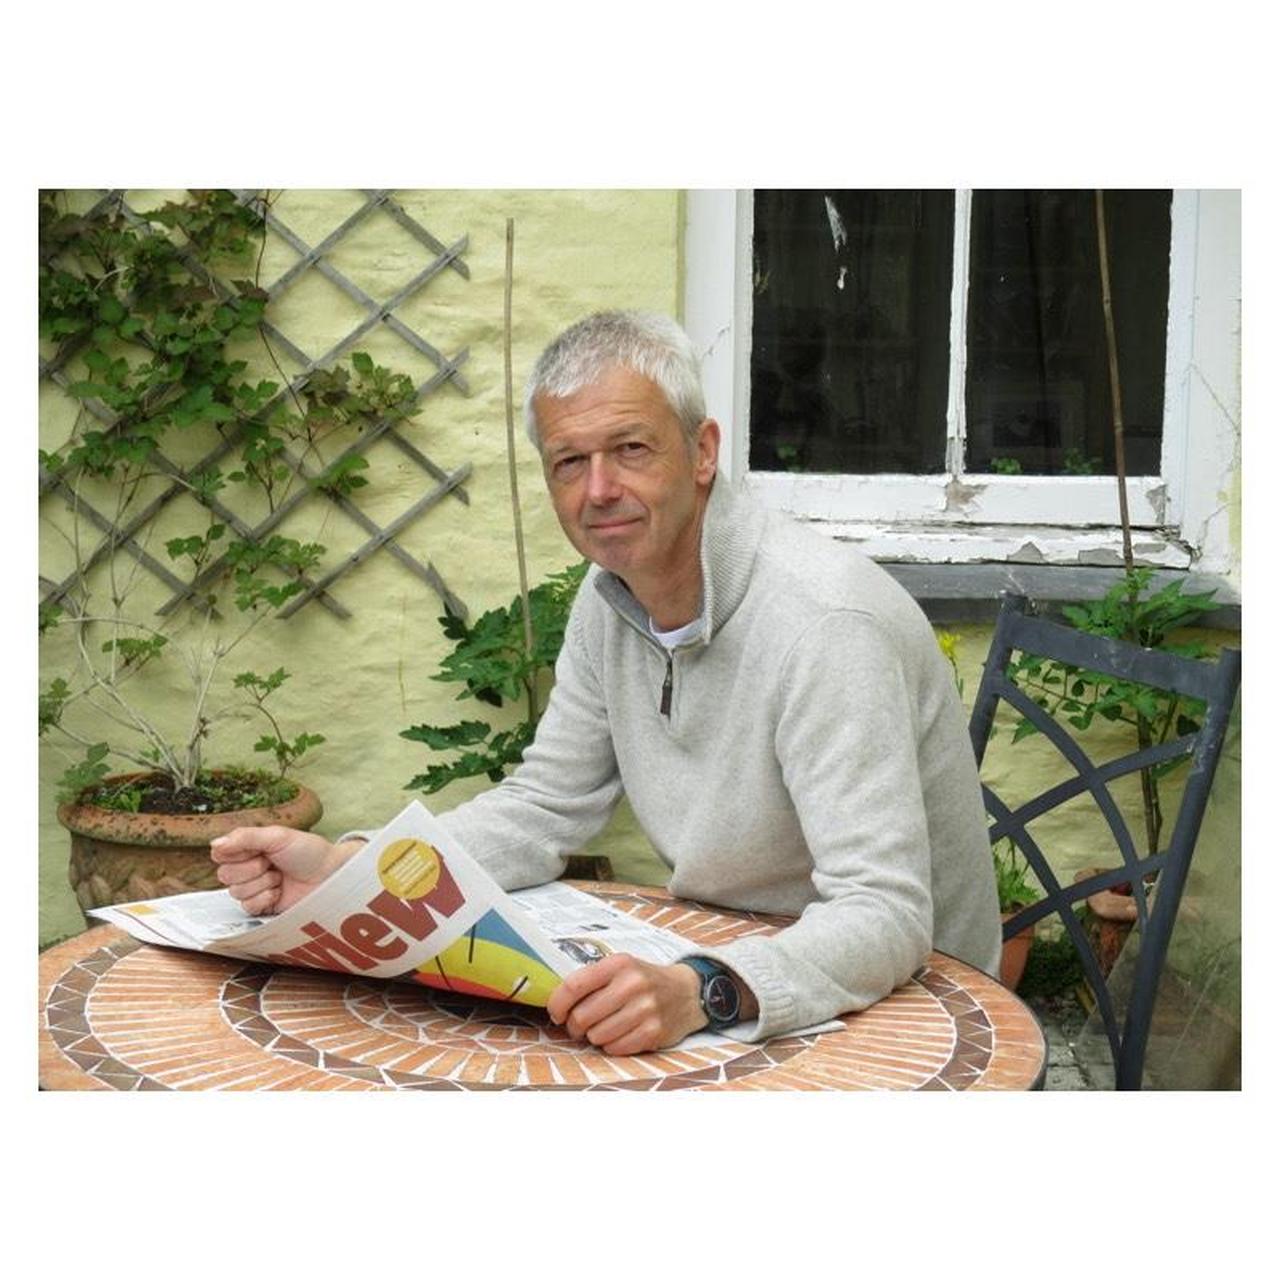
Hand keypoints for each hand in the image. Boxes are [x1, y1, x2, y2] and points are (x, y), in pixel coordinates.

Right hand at [209, 826, 360, 915]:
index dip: (236, 853)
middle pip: (224, 875)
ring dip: (261, 883)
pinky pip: (247, 907)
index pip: (220, 854)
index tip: (257, 850)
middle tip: (272, 863)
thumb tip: (214, 843)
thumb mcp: (277, 836)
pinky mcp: (262, 907)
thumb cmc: (309, 851)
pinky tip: (278, 892)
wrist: (331, 875)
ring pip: (235, 892)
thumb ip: (245, 837)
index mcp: (249, 848)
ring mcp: (254, 888)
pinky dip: (264, 898)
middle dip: (252, 869)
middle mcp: (248, 868)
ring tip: (279, 877)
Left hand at [546, 953, 706, 1054]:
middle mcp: (632, 984)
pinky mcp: (653, 1032)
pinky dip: (612, 1045)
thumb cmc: (644, 981)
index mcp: (619, 964)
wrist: (686, 992)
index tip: (556, 1013)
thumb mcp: (621, 968)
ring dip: (594, 1036)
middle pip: (582, 1016)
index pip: (574, 985)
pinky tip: (620, 1034)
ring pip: (597, 1036)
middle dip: (575, 1026)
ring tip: (604, 1027)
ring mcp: (645, 1009)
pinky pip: (615, 1048)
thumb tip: (556, 1004)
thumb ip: (592, 980)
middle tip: (580, 1025)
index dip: (557, 1003)